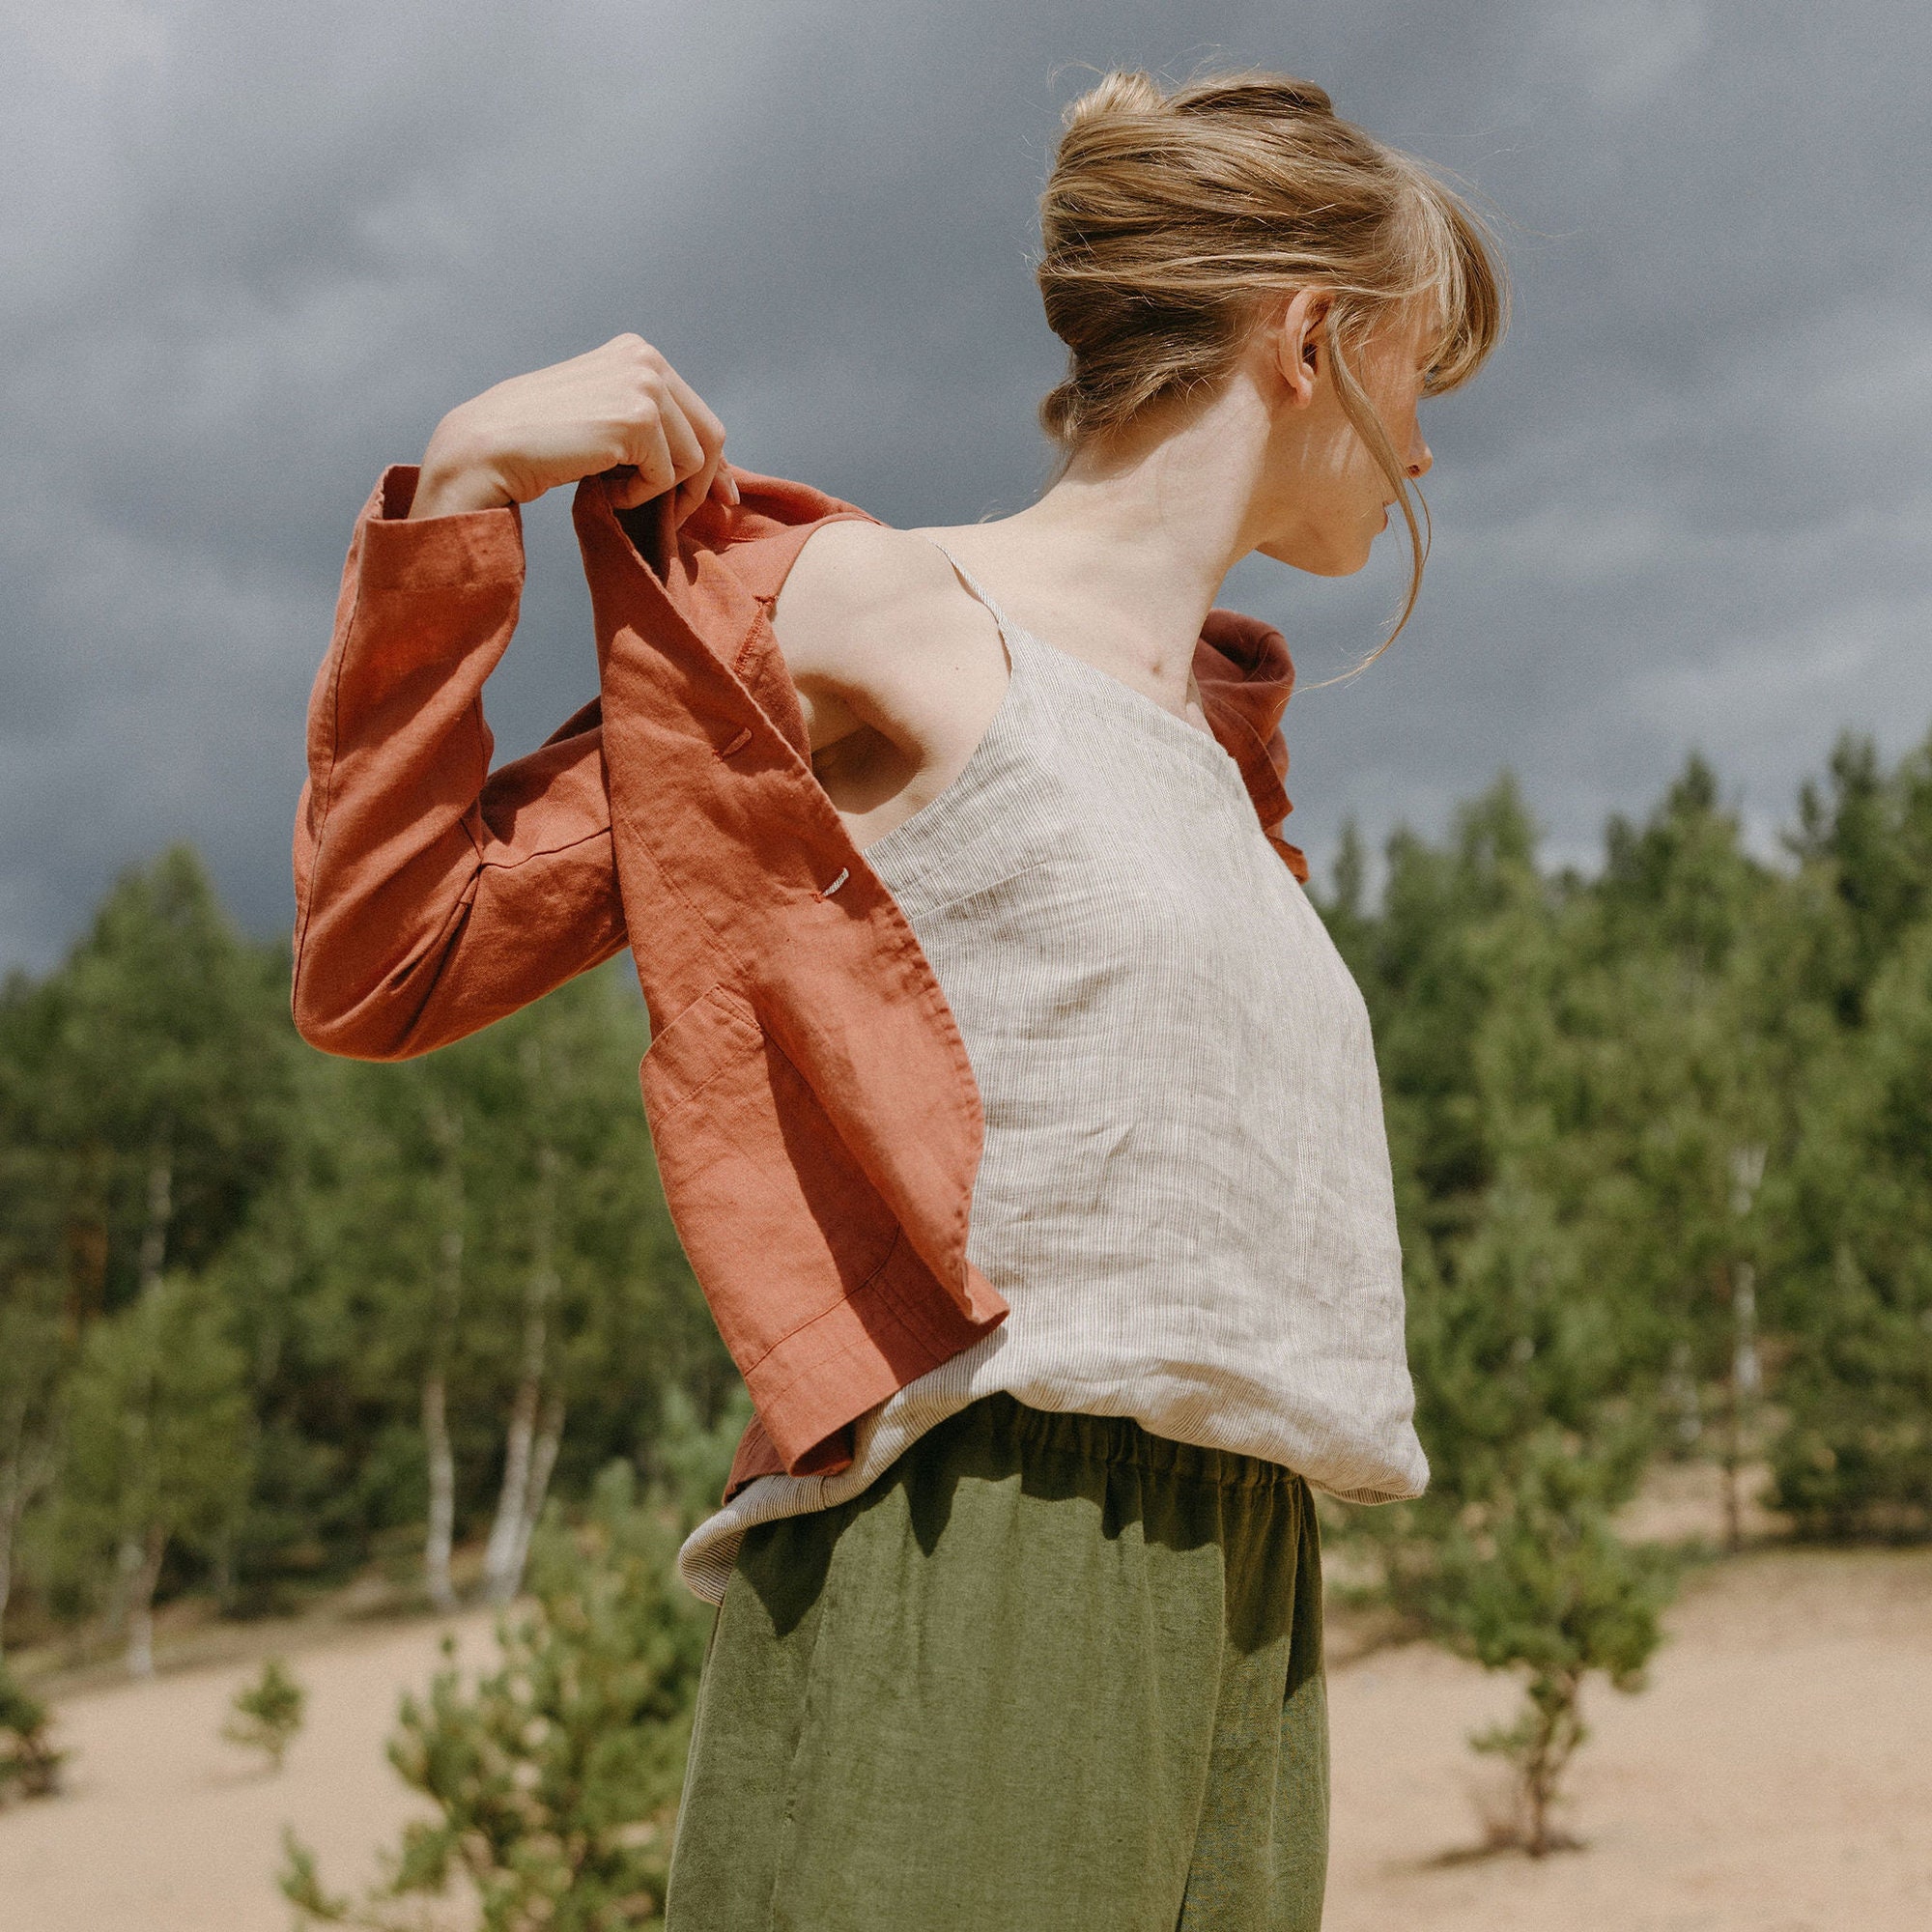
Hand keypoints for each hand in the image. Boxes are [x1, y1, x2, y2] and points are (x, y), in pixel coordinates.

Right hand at [407, 334, 737, 521]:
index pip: (699, 413)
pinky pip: (666, 477)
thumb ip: (647, 425)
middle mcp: (645, 357)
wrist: (486, 449)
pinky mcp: (637, 418)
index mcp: (637, 352)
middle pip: (711, 435)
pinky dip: (638, 496)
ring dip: (658, 491)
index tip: (721, 496)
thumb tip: (713, 463)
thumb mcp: (602, 418)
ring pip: (694, 461)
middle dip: (700, 484)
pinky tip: (601, 488)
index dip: (713, 462)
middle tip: (675, 516)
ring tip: (612, 490)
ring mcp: (643, 383)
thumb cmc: (538, 443)